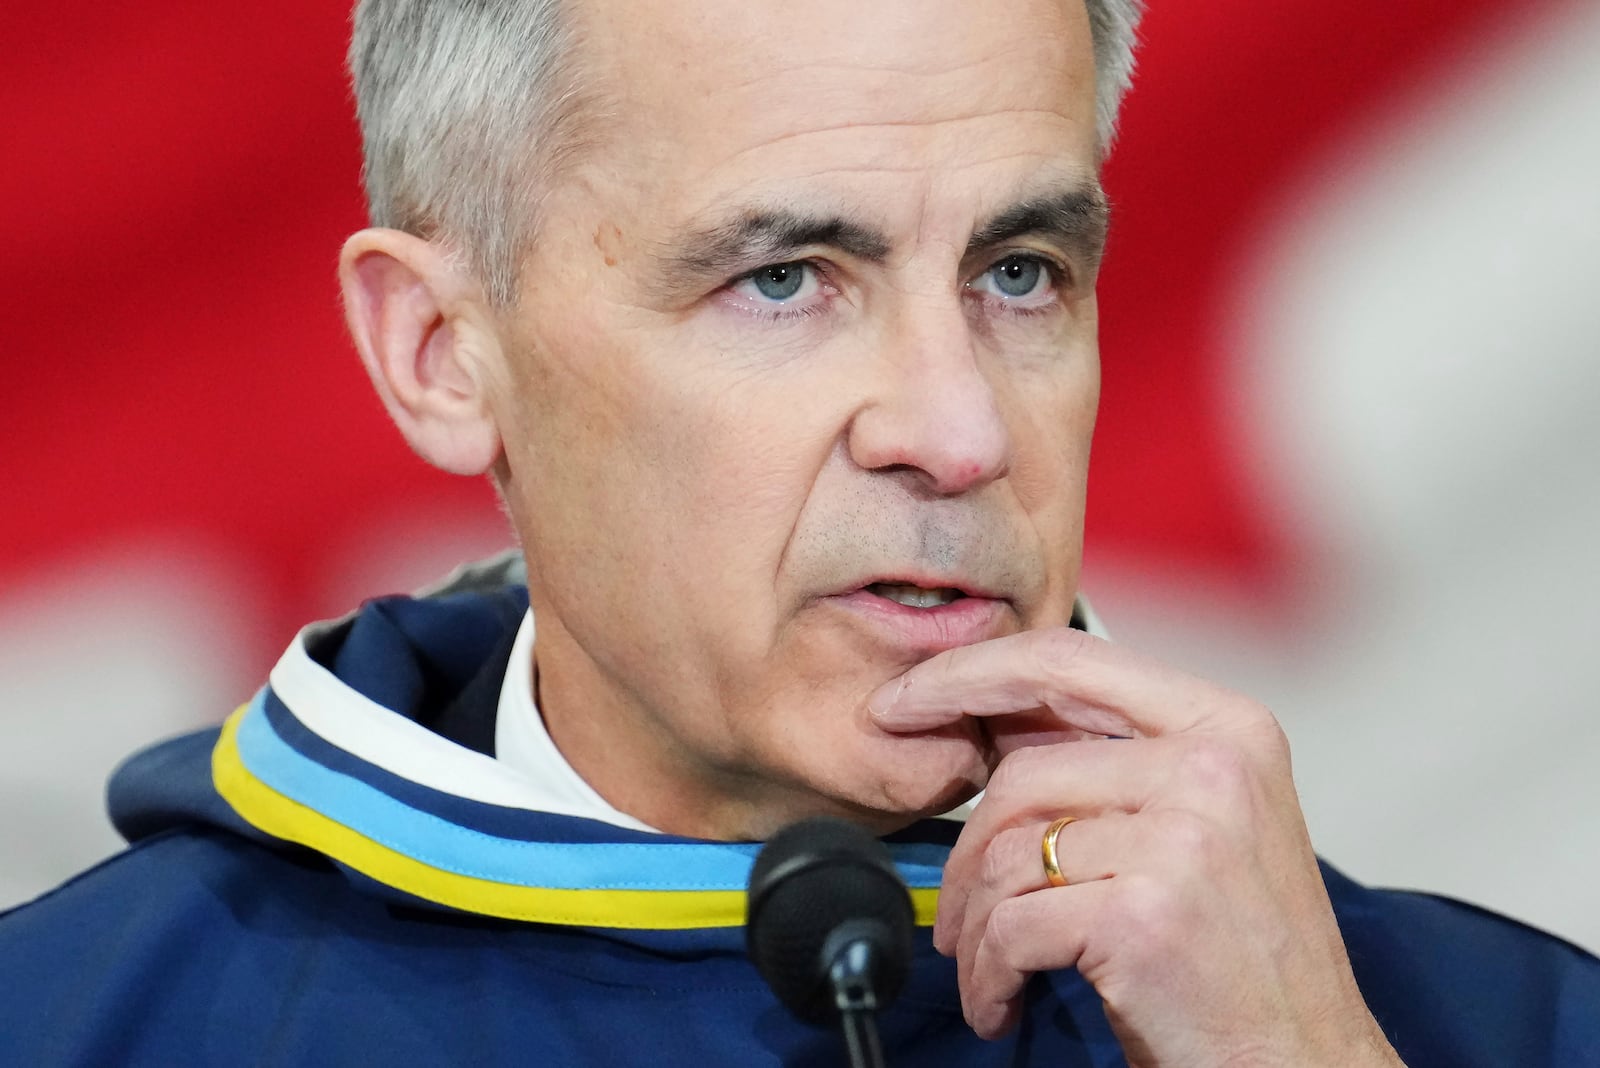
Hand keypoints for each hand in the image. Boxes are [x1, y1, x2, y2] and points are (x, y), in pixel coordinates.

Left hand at [868, 627, 1401, 1067]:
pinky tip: (1004, 999)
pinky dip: (988, 972)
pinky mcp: (1145, 915)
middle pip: (1020, 770)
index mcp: (1226, 725)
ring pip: (1007, 851)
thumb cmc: (1243, 953)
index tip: (901, 700)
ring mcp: (1183, 838)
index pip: (1066, 658)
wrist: (1306, 1063)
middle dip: (961, 842)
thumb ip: (1112, 759)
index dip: (966, 674)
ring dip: (973, 920)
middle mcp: (1212, 766)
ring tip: (984, 963)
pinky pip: (1012, 924)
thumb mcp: (1200, 822)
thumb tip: (990, 717)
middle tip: (950, 899)